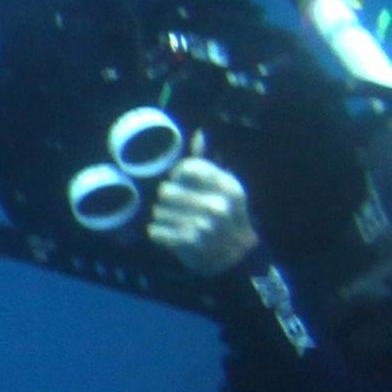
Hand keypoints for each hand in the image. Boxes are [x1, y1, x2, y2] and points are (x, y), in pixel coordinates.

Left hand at [146, 156, 257, 277]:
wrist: (236, 257)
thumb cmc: (226, 216)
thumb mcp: (223, 187)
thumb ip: (206, 162)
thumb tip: (199, 134)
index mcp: (228, 187)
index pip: (186, 168)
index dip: (178, 175)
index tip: (183, 182)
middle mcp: (218, 205)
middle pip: (166, 191)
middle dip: (168, 200)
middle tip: (178, 207)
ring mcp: (204, 225)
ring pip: (158, 211)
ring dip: (162, 217)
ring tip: (176, 221)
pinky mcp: (189, 243)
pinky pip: (155, 231)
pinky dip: (158, 233)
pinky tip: (170, 234)